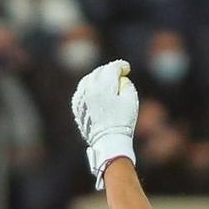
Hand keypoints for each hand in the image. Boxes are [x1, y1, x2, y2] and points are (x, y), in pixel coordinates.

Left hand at [69, 59, 138, 188]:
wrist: (108, 142)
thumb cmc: (122, 122)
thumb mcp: (131, 101)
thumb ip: (127, 84)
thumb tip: (120, 79)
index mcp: (103, 86)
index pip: (112, 68)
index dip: (121, 66)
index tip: (126, 68)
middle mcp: (89, 89)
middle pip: (99, 72)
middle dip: (109, 70)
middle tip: (118, 72)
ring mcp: (80, 97)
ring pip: (88, 79)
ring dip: (98, 77)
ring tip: (107, 81)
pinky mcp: (77, 106)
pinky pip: (82, 90)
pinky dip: (89, 87)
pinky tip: (96, 91)